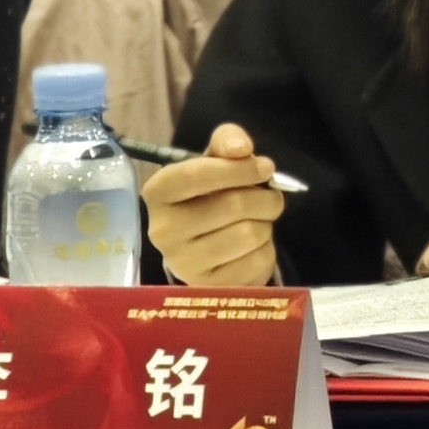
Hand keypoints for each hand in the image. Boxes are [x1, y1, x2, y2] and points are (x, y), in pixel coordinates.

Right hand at [142, 122, 284, 287]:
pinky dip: (266, 250)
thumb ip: (227, 142)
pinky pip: (256, 262)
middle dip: (265, 198)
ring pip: (249, 234)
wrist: (202, 245)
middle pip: (234, 205)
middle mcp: (163, 230)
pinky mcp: (207, 286)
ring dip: (266, 225)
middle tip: (269, 199)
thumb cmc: (209, 196)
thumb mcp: (214, 162)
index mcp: (159, 192)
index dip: (240, 169)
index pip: (198, 174)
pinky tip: (251, 247)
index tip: (265, 168)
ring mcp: (182, 263)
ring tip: (256, 222)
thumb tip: (241, 148)